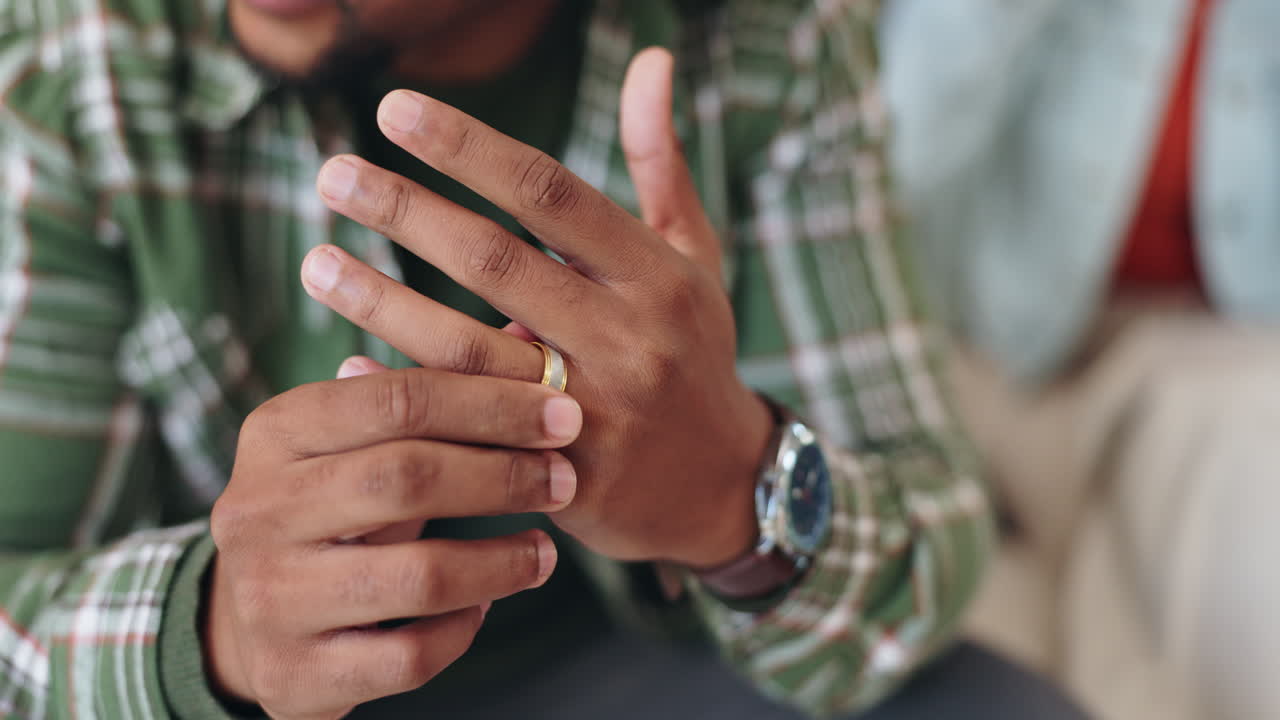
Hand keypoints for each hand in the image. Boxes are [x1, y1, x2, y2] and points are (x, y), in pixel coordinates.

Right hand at [206, 363, 581, 718]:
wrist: (249, 623)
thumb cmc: (331, 511)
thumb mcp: (355, 446)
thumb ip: (428, 398)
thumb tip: (532, 336)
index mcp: (276, 433)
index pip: (396, 399)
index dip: (492, 404)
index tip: (563, 416)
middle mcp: (258, 511)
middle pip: (406, 478)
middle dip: (503, 476)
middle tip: (565, 480)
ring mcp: (270, 598)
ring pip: (418, 575)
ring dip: (501, 562)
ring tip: (546, 552)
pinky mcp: (294, 674)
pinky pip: (409, 656)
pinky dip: (463, 630)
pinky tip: (484, 605)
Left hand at [305, 48, 771, 567]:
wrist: (720, 481)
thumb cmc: (692, 349)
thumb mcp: (693, 256)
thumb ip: (659, 162)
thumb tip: (650, 59)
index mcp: (657, 275)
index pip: (553, 193)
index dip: (470, 148)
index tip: (394, 109)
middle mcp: (629, 336)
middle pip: (497, 260)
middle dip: (406, 211)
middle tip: (331, 173)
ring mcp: (595, 409)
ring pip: (467, 349)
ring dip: (383, 301)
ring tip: (315, 262)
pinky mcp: (564, 474)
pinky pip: (465, 430)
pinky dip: (405, 393)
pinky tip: (347, 366)